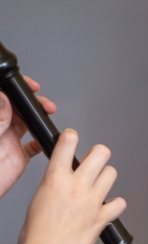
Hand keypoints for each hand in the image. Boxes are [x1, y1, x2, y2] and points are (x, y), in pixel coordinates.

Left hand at [0, 77, 56, 197]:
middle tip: (43, 103)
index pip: (3, 97)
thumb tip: (5, 98)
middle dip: (32, 102)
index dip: (16, 88)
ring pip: (26, 123)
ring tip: (47, 116)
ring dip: (38, 118)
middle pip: (17, 108)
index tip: (28, 86)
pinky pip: (32, 146)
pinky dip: (42, 141)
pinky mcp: (17, 156)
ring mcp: (7, 142)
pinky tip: (46, 139)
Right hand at [17, 129, 126, 243]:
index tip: (72, 137)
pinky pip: (120, 203)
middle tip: (93, 162)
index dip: (71, 137)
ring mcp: (92, 200)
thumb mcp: (38, 200)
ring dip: (106, 177)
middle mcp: (77, 186)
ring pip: (112, 173)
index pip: (66, 144)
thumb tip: (61, 181)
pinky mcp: (103, 217)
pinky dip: (115, 205)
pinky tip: (108, 208)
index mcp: (55, 180)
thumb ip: (54, 186)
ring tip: (99, 185)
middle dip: (98, 154)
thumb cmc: (36, 235)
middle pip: (101, 153)